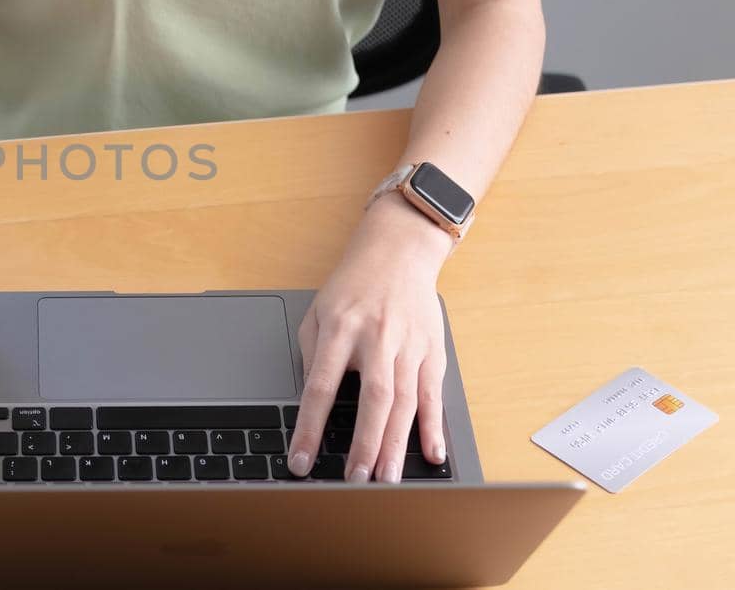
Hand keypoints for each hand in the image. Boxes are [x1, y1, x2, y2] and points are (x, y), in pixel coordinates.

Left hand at [287, 193, 453, 481]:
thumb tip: (308, 405)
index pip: (320, 388)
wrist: (398, 252)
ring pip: (404, 402)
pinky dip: (433, 427)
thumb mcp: (317, 313)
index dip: (309, 428)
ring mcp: (409, 346)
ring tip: (387, 479)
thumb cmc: (352, 287)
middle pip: (371, 399)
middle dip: (364, 445)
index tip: (301, 460)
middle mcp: (376, 338)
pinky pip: (433, 395)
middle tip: (355, 481)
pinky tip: (431, 453)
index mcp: (339, 329)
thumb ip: (312, 357)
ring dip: (396, 445)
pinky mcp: (433, 351)